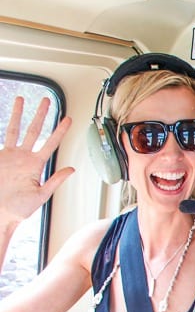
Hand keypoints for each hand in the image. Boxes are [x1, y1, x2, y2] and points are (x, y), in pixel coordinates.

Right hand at [0, 97, 73, 225]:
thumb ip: (56, 180)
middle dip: (41, 115)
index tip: (68, 119)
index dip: (60, 131)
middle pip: (35, 130)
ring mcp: (10, 155)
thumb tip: (72, 169)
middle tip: (47, 101)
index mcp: (36, 165)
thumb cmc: (19, 209)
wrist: (0, 212)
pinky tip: (7, 113)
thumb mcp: (41, 195)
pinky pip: (3, 138)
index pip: (51, 143)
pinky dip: (5, 126)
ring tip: (22, 99)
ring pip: (16, 129)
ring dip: (19, 114)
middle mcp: (24, 157)